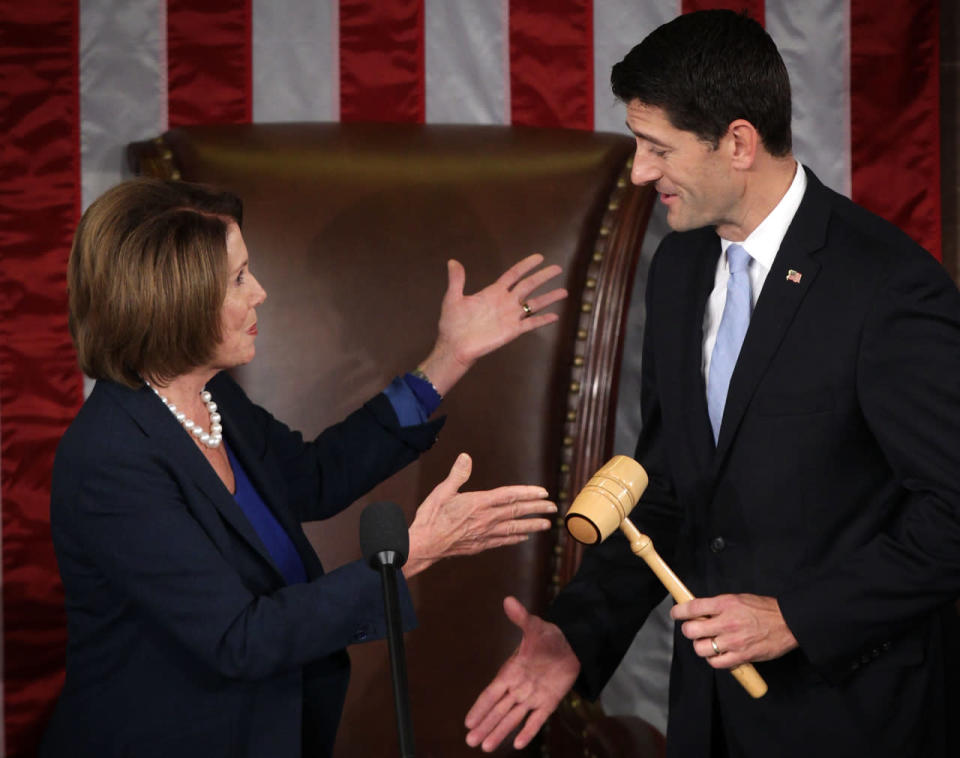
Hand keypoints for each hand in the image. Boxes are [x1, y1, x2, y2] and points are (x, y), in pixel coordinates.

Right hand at [404, 453, 556, 577]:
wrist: (424, 545)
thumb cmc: (431, 517)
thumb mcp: (442, 491)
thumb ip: (457, 475)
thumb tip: (466, 457)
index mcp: (478, 503)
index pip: (509, 496)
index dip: (527, 493)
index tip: (542, 492)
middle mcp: (485, 519)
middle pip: (516, 512)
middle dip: (537, 508)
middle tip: (553, 507)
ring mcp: (485, 534)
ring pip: (514, 528)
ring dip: (532, 525)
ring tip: (547, 524)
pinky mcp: (481, 545)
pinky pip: (503, 541)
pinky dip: (516, 538)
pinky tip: (524, 537)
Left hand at [419, 254, 566, 394]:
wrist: (455, 346)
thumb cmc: (453, 324)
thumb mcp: (453, 298)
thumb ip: (456, 280)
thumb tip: (452, 261)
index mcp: (493, 292)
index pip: (514, 274)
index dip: (526, 265)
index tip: (539, 257)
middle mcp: (505, 302)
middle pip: (529, 285)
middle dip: (543, 277)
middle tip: (558, 268)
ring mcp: (510, 316)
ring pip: (534, 304)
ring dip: (549, 298)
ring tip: (564, 291)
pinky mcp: (512, 331)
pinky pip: (531, 324)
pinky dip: (542, 320)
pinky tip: (555, 316)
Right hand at [465, 597, 579, 751]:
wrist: (571, 644)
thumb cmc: (549, 635)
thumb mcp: (535, 626)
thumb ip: (521, 618)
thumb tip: (508, 600)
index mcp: (511, 671)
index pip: (491, 693)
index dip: (479, 708)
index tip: (467, 722)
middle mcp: (518, 687)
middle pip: (498, 711)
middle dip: (484, 726)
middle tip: (470, 742)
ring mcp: (533, 697)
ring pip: (512, 718)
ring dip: (499, 732)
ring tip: (485, 747)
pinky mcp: (548, 702)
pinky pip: (536, 720)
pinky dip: (528, 731)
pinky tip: (518, 744)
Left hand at [670, 593, 797, 668]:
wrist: (788, 622)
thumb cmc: (764, 609)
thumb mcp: (738, 599)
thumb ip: (718, 606)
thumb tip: (699, 611)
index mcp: (724, 604)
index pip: (692, 607)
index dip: (679, 612)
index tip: (676, 614)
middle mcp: (726, 622)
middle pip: (691, 630)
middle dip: (689, 630)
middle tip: (694, 629)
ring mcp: (733, 641)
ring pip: (701, 648)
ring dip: (701, 646)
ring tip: (708, 642)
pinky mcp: (741, 656)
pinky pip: (716, 663)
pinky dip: (713, 659)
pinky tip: (718, 654)